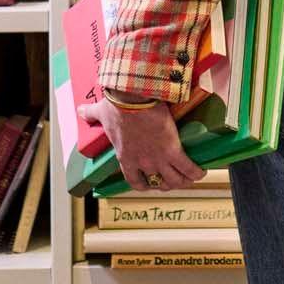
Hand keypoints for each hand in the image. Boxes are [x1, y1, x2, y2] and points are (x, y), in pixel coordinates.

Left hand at [78, 99, 206, 189]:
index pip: (134, 180)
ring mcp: (158, 158)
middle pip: (158, 183)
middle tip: (174, 180)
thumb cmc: (117, 106)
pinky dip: (196, 171)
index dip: (143, 184)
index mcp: (125, 157)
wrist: (133, 99)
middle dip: (167, 184)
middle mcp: (142, 162)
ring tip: (191, 177)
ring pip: (175, 179)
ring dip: (183, 181)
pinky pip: (188, 167)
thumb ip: (91, 114)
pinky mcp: (173, 149)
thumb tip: (81, 110)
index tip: (149, 182)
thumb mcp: (102, 112)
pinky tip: (203, 171)